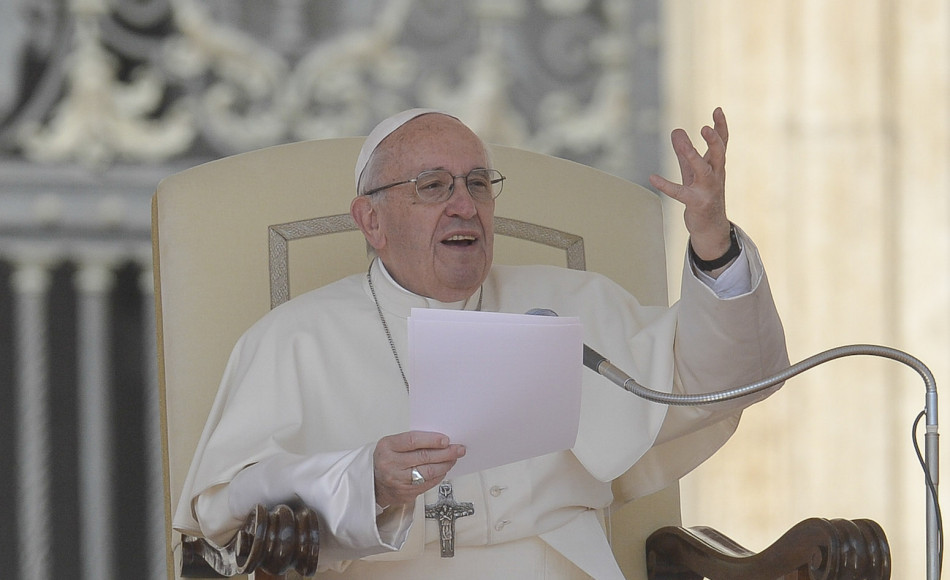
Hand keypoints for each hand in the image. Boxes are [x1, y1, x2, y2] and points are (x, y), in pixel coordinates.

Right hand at [373, 431, 465, 507]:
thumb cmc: (387, 459)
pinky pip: (427, 484)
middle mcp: (391, 464)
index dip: (432, 440)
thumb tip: (440, 440)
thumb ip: (412, 441)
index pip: (413, 441)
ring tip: (453, 459)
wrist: (373, 483)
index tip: (446, 440)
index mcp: (387, 447)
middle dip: (445, 453)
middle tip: (458, 449)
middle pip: (423, 457)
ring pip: (428, 472)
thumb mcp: (392, 445)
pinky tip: (443, 470)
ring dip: (445, 465)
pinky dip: (438, 476)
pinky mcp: (405, 493)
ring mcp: (398, 481)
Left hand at [649, 107, 731, 259]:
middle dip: (714, 141)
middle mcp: (716, 176)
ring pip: (703, 171)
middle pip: (719, 155)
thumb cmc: (702, 195)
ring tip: (682, 143)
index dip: (721, 127)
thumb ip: (684, 152)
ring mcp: (707, 190)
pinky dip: (666, 185)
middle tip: (705, 128)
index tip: (717, 109)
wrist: (711, 226)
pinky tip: (652, 178)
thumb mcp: (692, 171)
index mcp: (716, 166)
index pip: (722, 143)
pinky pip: (680, 193)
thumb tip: (676, 130)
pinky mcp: (696, 203)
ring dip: (693, 156)